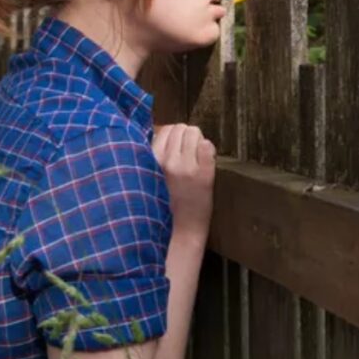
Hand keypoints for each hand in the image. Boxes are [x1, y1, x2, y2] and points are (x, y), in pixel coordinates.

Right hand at [151, 124, 216, 238]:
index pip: (165, 130)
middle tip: (188, 153)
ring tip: (196, 157)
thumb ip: (155, 156)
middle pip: (181, 128)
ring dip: (197, 141)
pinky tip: (205, 161)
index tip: (177, 146)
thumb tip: (165, 131)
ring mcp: (188, 167)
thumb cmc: (165, 203)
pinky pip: (207, 145)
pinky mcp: (205, 174)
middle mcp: (169, 162)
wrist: (182, 229)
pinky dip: (208, 149)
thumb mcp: (151, 176)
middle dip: (186, 136)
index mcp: (152, 162)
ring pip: (195, 133)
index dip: (174, 135)